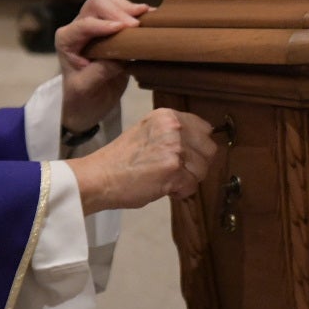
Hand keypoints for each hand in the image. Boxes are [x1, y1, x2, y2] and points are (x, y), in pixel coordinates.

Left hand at [56, 0, 150, 133]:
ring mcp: (96, 25)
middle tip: (136, 25)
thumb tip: (120, 57)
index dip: (103, 24)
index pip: (84, 25)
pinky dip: (136, 12)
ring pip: (110, 1)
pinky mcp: (111, 28)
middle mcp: (79, 28)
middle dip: (117, 10)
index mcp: (67, 40)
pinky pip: (122, 10)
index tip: (123, 28)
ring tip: (145, 17)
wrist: (89, 105)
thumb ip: (99, 72)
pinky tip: (150, 17)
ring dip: (128, 7)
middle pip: (97, 3)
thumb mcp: (86, 89)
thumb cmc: (83, 98)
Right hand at [67, 109, 218, 212]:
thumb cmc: (121, 159)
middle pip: (209, 149)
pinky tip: (164, 188)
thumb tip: (199, 145)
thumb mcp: (148, 132)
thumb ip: (173, 134)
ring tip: (166, 179)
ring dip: (188, 179)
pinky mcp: (173, 171)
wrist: (99, 177)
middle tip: (177, 170)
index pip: (204, 128)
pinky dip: (180, 192)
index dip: (198, 146)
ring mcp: (174, 148)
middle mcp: (173, 128)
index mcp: (167, 116)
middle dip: (197, 164)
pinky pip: (192, 186)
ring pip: (203, 169)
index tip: (187, 155)